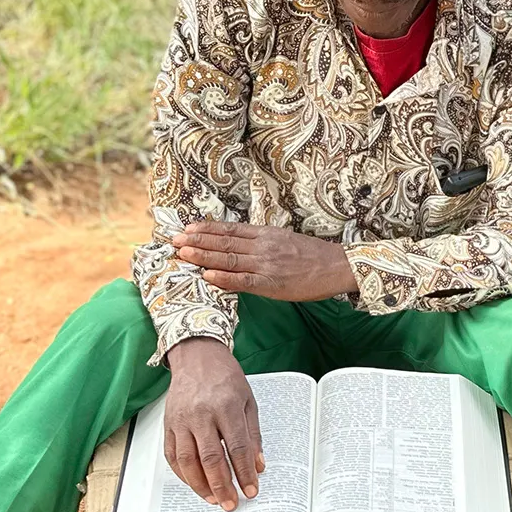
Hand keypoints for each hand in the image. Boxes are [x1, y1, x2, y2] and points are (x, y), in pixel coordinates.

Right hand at [164, 337, 263, 510]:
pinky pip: (172, 455)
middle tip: (231, 503)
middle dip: (222, 486)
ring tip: (213, 499)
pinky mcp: (168, 424)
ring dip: (200, 485)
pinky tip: (195, 483)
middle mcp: (201, 414)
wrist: (197, 357)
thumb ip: (253, 435)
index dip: (244, 473)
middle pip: (211, 459)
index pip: (237, 448)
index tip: (251, 490)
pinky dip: (183, 474)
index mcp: (226, 407)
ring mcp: (181, 420)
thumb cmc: (226, 378)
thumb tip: (258, 466)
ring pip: (187, 461)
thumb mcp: (249, 401)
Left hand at [174, 222, 359, 300]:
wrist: (337, 266)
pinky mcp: (272, 283)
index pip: (230, 230)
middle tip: (174, 240)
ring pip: (229, 259)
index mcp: (266, 234)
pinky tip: (207, 277)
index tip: (187, 228)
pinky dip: (224, 279)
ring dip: (203, 256)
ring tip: (183, 254)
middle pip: (224, 243)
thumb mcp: (286, 240)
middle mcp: (263, 246)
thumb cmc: (313, 256)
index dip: (206, 229)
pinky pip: (243, 281)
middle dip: (197, 241)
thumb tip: (239, 244)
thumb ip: (262, 241)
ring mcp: (266, 264)